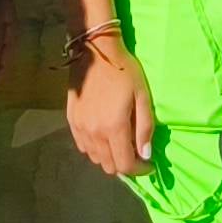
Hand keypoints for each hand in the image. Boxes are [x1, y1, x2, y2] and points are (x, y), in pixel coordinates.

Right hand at [65, 41, 153, 178]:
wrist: (95, 52)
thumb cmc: (124, 72)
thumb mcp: (142, 96)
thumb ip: (145, 128)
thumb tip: (145, 154)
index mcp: (114, 127)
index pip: (126, 165)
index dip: (140, 170)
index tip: (149, 164)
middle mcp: (95, 133)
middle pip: (109, 166)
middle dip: (125, 164)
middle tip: (136, 152)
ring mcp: (81, 128)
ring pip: (95, 159)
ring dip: (110, 157)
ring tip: (121, 143)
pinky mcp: (72, 121)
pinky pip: (83, 147)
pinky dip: (96, 149)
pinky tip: (104, 136)